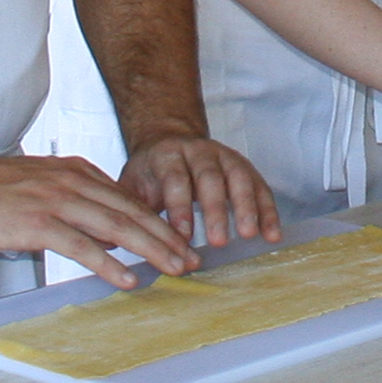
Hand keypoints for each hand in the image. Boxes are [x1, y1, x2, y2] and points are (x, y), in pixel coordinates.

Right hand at [0, 153, 200, 287]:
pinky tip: (127, 278)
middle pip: (132, 212)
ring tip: (174, 268)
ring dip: (150, 250)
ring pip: (116, 227)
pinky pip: (83, 246)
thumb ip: (75, 202)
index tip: (179, 242)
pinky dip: (109, 263)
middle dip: (166, 237)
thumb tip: (105, 230)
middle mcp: (74, 182)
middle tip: (191, 258)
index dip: (157, 222)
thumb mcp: (42, 186)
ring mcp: (57, 201)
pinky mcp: (38, 223)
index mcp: (77, 172)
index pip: (128, 200)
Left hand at [120, 131, 280, 252]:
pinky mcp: (244, 167)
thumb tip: (110, 243)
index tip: (184, 237)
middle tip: (219, 241)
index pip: (175, 179)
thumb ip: (128, 208)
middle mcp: (199, 152)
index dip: (180, 207)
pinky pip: (259, 187)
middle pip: (210, 178)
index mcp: (168, 155)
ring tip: (249, 236)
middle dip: (216, 210)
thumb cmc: (151, 171)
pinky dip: (267, 210)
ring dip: (247, 208)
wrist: (170, 139)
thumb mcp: (132, 183)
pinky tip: (271, 234)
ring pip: (239, 178)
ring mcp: (225, 157)